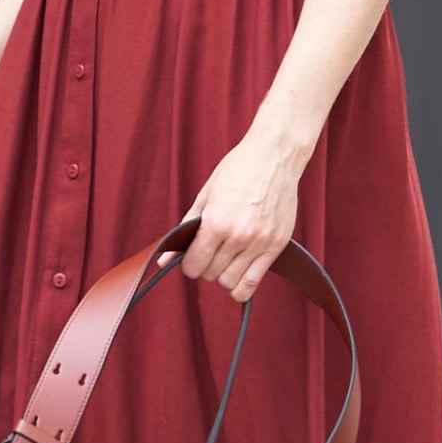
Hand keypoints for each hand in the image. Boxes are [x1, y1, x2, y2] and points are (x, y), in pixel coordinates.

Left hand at [181, 127, 304, 302]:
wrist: (274, 156)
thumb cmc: (238, 170)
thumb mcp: (205, 195)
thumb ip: (186, 229)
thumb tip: (164, 259)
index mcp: (217, 223)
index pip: (194, 266)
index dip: (188, 265)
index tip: (192, 258)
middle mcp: (238, 237)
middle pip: (211, 275)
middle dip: (205, 267)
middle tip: (209, 253)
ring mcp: (260, 243)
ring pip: (231, 283)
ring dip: (223, 276)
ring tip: (225, 260)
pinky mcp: (276, 245)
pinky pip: (253, 282)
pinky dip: (241, 286)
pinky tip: (238, 271)